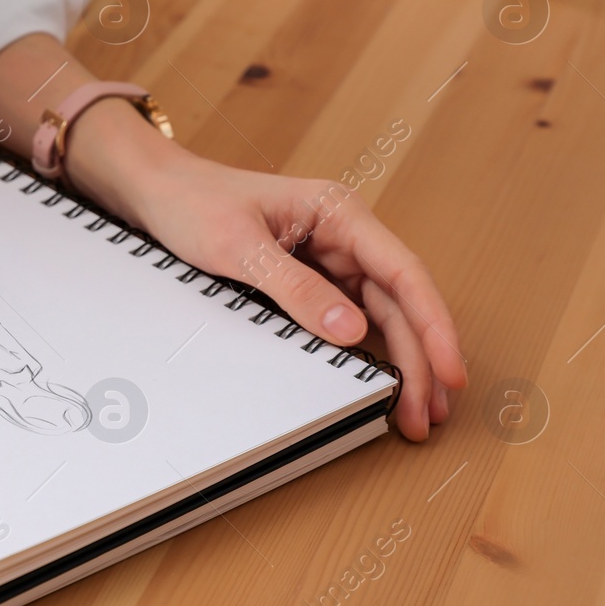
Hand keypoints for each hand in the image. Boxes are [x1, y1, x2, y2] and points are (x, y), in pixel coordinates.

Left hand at [68, 100, 465, 441]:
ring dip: (401, 360)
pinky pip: (349, 316)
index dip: (434, 324)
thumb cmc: (193, 203)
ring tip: (414, 411)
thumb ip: (295, 289)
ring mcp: (328, 256)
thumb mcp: (239, 248)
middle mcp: (343, 234)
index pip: (403, 273)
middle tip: (426, 414)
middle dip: (421, 358)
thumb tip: (352, 330)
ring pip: (379, 314)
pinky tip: (379, 381)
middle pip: (398, 302)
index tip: (449, 369)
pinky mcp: (308, 277)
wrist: (156, 191)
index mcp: (339, 212)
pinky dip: (367, 350)